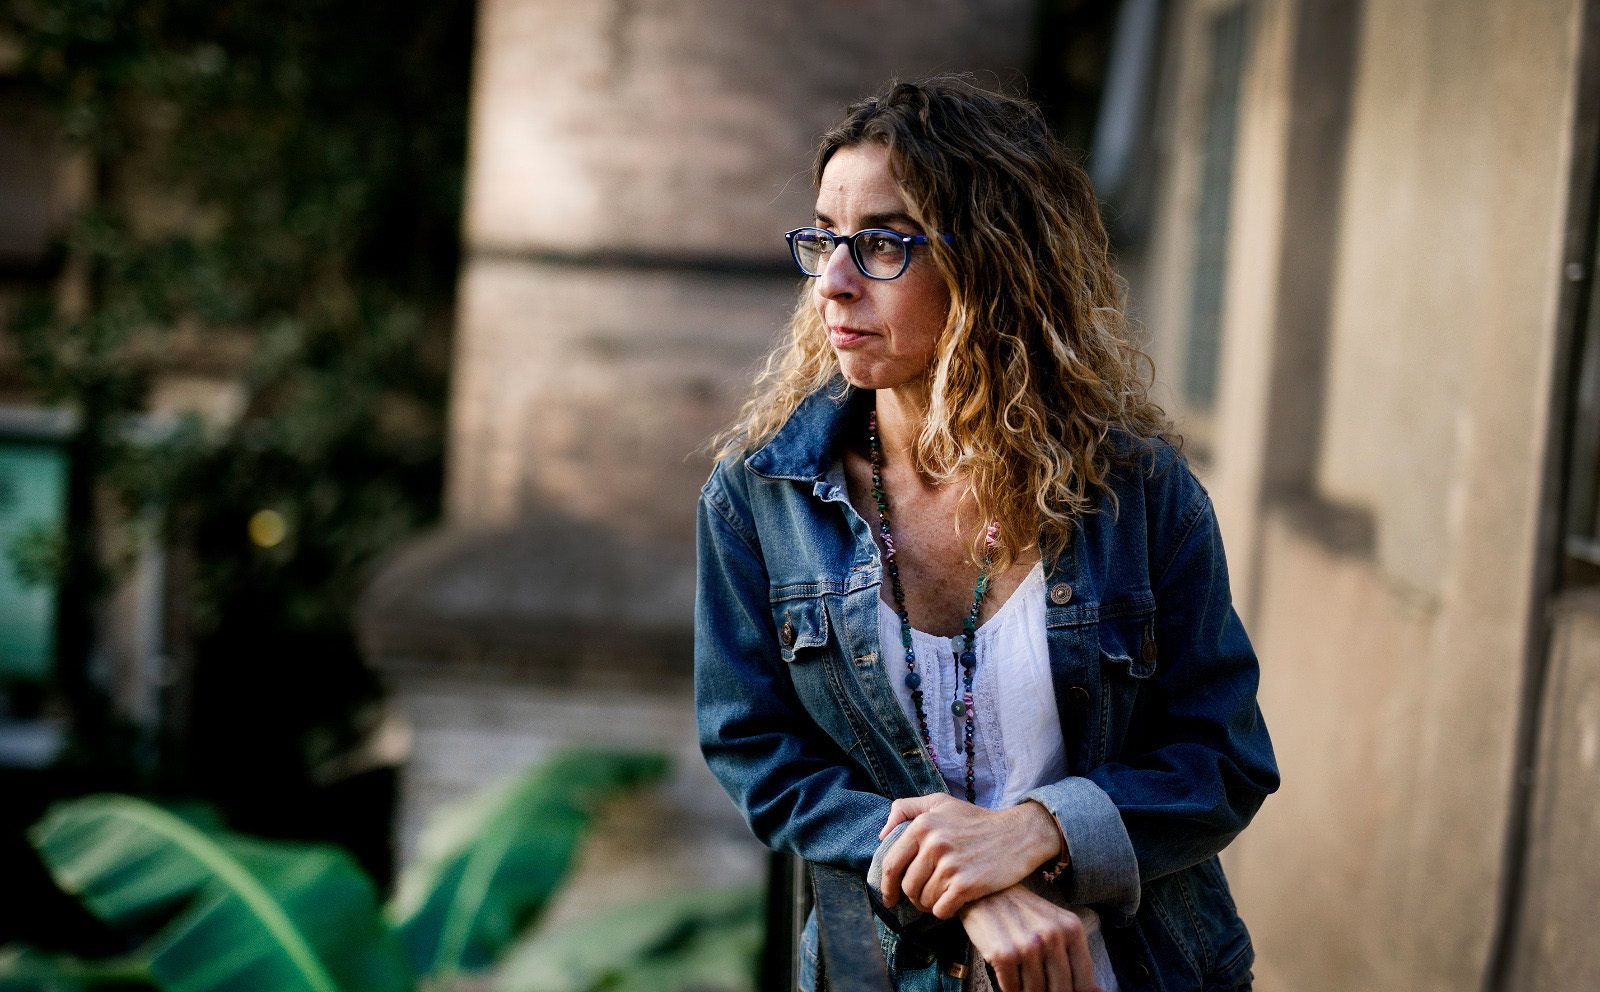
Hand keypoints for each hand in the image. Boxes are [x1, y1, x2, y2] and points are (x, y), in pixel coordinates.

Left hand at [878, 794, 1062, 917]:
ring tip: (942, 896)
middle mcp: (934, 844)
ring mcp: (950, 865)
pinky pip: (942, 910)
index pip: (892, 864)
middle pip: (907, 886)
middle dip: (912, 897)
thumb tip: (882, 835)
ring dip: (930, 904)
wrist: (1018, 834)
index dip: (886, 886)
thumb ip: (906, 809)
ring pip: (924, 900)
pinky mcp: (967, 885)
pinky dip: (945, 911)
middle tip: (922, 899)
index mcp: (922, 825)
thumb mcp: (940, 803)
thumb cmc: (977, 820)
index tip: (890, 897)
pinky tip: (954, 903)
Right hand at [959, 885, 1101, 991]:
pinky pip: (1012, 989)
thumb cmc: (1023, 912)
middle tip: (1042, 986)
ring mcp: (1027, 946)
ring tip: (1023, 977)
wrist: (985, 891)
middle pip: (1061, 991)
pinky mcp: (1003, 954)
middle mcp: (1052, 936)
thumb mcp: (1056, 926)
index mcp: (1071, 929)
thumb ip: (1076, 958)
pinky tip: (1009, 975)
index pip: (1085, 982)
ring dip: (1028, 991)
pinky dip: (1011, 988)